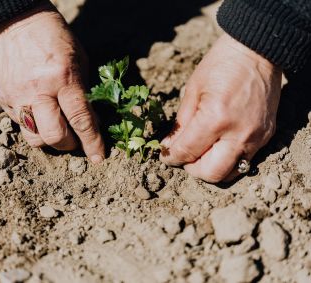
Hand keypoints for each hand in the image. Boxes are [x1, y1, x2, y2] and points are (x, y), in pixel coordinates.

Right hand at [0, 1, 104, 162]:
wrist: (17, 20)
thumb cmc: (56, 38)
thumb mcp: (80, 62)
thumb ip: (85, 94)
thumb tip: (92, 123)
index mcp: (63, 78)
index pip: (80, 120)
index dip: (92, 142)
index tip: (99, 157)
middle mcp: (38, 90)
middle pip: (55, 137)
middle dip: (70, 145)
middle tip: (76, 139)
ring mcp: (17, 95)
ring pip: (34, 138)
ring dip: (51, 140)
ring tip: (58, 128)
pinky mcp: (2, 97)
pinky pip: (20, 124)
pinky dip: (35, 126)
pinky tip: (41, 114)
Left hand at [160, 34, 281, 182]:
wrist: (257, 52)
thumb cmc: (221, 65)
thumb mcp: (193, 90)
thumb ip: (180, 124)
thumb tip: (170, 147)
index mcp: (215, 118)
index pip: (188, 152)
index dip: (171, 157)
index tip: (165, 155)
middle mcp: (239, 133)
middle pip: (211, 173)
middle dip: (192, 169)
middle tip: (184, 157)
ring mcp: (256, 137)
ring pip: (230, 173)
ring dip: (211, 169)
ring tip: (201, 153)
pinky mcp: (266, 136)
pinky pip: (244, 161)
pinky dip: (227, 160)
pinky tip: (218, 145)